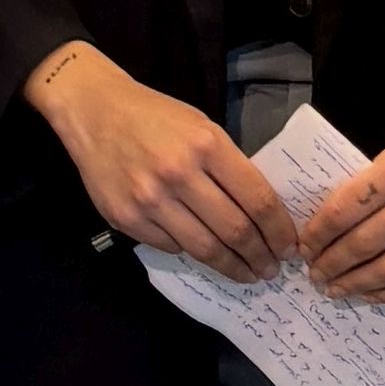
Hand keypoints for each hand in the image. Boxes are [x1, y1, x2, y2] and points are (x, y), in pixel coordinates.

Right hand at [27, 46, 294, 280]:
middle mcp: (179, 174)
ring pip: (204, 248)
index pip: (256, 199)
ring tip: (247, 275)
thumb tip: (259, 212)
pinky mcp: (126, 219)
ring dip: (232, 267)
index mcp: (206, 145)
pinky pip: (170, 247)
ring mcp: (149, 200)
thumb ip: (228, 166)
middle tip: (271, 270)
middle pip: (234, 230)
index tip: (288, 247)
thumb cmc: (155, 116)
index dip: (278, 230)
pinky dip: (190, 252)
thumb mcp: (202, 127)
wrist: (96, 111)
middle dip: (260, 256)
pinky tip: (203, 252)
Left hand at [301, 70, 384, 303]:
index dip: (319, 233)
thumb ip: (377, 179)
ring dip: (357, 284)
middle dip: (332, 264)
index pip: (346, 210)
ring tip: (336, 288)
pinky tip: (375, 295)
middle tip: (314, 274)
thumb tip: (341, 218)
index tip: (304, 246)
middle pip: (365, 244)